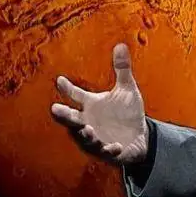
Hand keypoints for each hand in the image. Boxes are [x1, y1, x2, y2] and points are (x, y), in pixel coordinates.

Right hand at [50, 43, 148, 165]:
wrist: (140, 136)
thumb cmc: (127, 113)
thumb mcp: (127, 89)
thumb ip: (122, 69)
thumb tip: (120, 44)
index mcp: (90, 105)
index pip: (75, 95)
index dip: (67, 88)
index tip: (60, 80)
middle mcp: (88, 122)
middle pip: (71, 119)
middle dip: (64, 115)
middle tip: (55, 109)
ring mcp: (97, 138)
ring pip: (85, 138)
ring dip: (85, 135)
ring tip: (86, 129)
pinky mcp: (109, 152)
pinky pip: (106, 152)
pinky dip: (110, 149)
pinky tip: (116, 146)